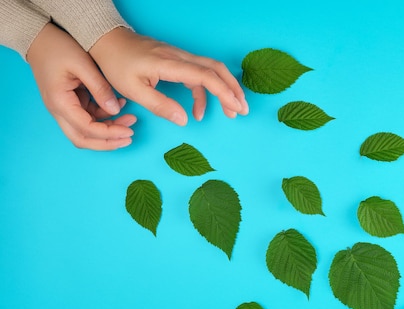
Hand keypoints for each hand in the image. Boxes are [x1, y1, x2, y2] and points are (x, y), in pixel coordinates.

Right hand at [27, 23, 135, 150]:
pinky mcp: (70, 103)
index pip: (87, 129)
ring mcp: (64, 108)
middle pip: (83, 139)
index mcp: (60, 103)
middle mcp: (59, 110)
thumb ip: (100, 88)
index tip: (129, 131)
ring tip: (131, 119)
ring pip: (86, 131)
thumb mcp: (83, 64)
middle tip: (130, 137)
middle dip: (107, 142)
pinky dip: (104, 116)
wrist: (39, 38)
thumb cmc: (58, 47)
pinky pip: (88, 117)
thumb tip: (116, 110)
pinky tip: (120, 105)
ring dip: (108, 129)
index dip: (110, 134)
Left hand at [89, 27, 248, 125]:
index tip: (236, 108)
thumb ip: (160, 105)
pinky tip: (200, 110)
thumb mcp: (133, 90)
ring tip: (230, 112)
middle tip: (242, 110)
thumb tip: (185, 120)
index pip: (206, 77)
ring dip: (224, 90)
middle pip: (217, 69)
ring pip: (211, 70)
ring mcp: (180, 57)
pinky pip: (199, 74)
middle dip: (233, 90)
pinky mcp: (177, 60)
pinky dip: (206, 91)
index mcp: (170, 64)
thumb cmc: (117, 64)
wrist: (108, 40)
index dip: (224, 93)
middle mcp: (180, 57)